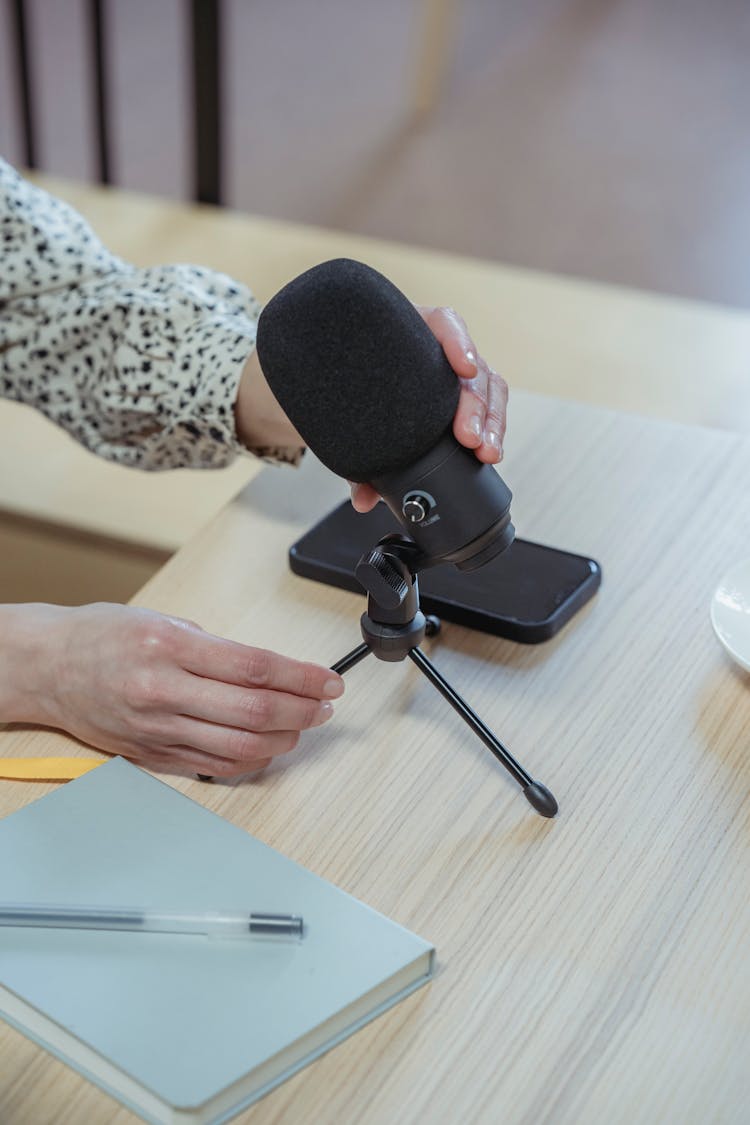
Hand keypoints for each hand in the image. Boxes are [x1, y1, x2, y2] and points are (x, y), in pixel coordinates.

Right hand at [2, 603, 342, 776]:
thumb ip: (217, 649)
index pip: (255, 668)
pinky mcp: (153, 754)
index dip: (302, 678)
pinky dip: (251, 759)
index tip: (329, 681)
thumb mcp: (165, 620)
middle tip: (325, 706)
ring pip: (239, 745)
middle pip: (254, 711)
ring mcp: (157, 728)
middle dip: (303, 710)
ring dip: (284, 738)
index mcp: (170, 646)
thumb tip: (272, 672)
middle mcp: (163, 690)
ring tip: (304, 726)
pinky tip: (269, 746)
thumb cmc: (104, 637)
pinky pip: (214, 765)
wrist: (49, 668)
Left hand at [350, 306, 507, 511]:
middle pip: (470, 367)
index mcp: (410, 333)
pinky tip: (490, 452)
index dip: (457, 342)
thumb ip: (355, 457)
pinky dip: (493, 429)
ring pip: (489, 387)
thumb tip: (364, 499)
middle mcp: (439, 348)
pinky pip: (489, 406)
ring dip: (493, 421)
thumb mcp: (348, 414)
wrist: (347, 378)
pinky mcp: (465, 393)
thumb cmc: (352, 386)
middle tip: (470, 438)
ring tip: (487, 452)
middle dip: (476, 404)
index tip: (464, 368)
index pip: (443, 323)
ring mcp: (456, 370)